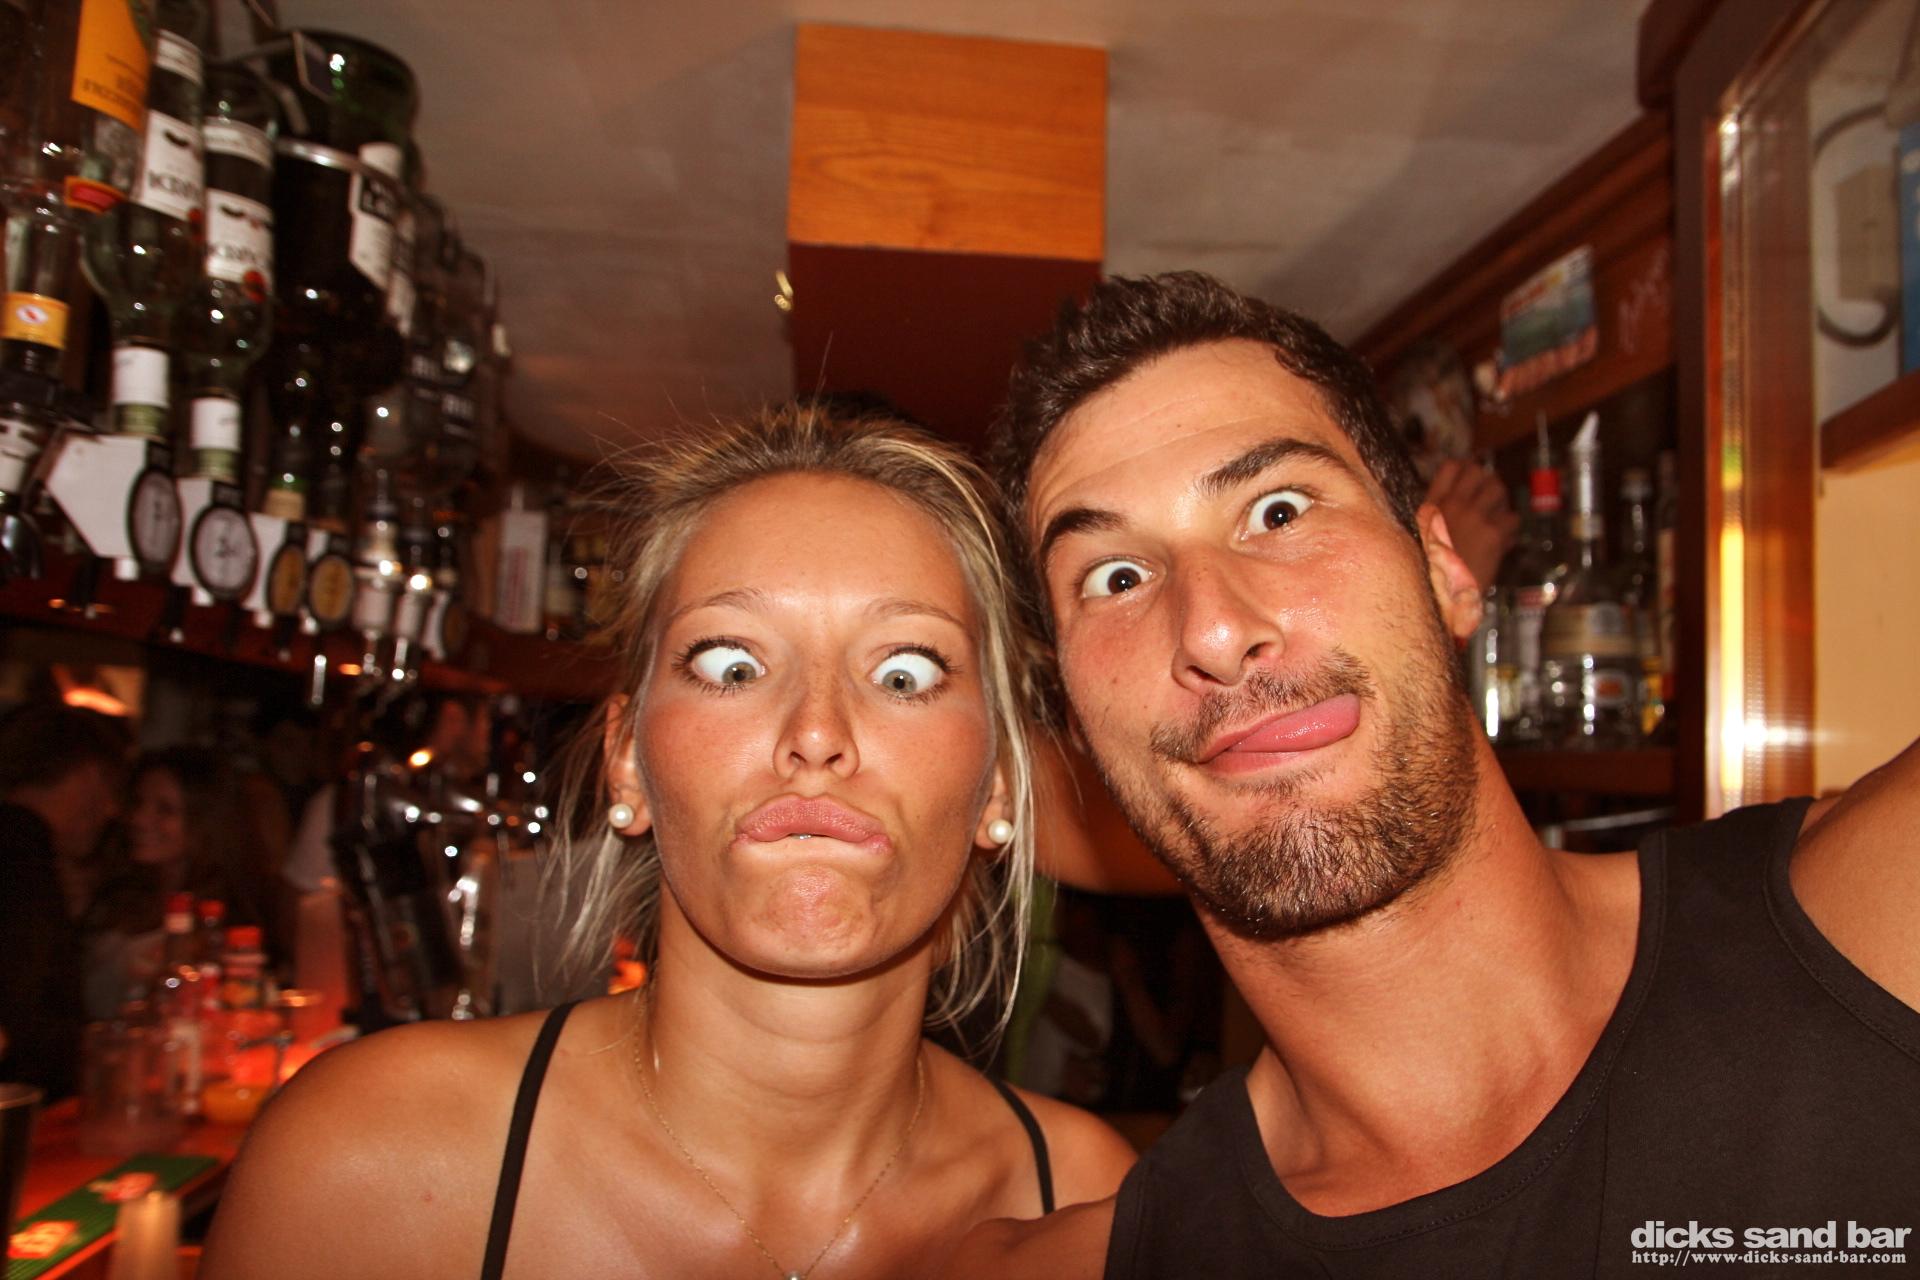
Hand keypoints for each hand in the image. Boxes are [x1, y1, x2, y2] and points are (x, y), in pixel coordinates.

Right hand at [1426, 458, 1519, 588]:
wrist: (1440, 597)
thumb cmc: (1428, 571)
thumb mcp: (1420, 537)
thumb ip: (1434, 517)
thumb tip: (1451, 504)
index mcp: (1432, 505)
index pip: (1451, 467)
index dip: (1464, 468)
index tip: (1468, 478)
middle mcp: (1453, 505)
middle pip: (1477, 472)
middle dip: (1485, 481)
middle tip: (1487, 497)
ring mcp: (1475, 517)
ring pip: (1498, 489)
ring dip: (1500, 501)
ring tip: (1496, 516)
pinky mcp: (1494, 534)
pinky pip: (1512, 518)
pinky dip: (1510, 529)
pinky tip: (1502, 541)